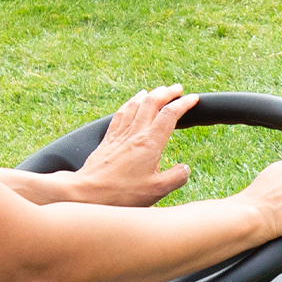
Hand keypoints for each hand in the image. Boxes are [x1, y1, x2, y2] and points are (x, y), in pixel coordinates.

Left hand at [70, 85, 199, 206]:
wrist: (88, 192)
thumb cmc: (121, 193)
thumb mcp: (156, 191)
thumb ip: (175, 177)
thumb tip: (185, 168)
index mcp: (150, 143)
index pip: (170, 115)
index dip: (183, 103)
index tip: (193, 98)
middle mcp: (135, 133)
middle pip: (152, 102)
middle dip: (167, 92)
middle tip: (178, 88)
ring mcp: (120, 134)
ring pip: (136, 105)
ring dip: (149, 94)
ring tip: (158, 90)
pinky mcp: (108, 139)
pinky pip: (121, 113)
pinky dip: (130, 103)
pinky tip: (132, 102)